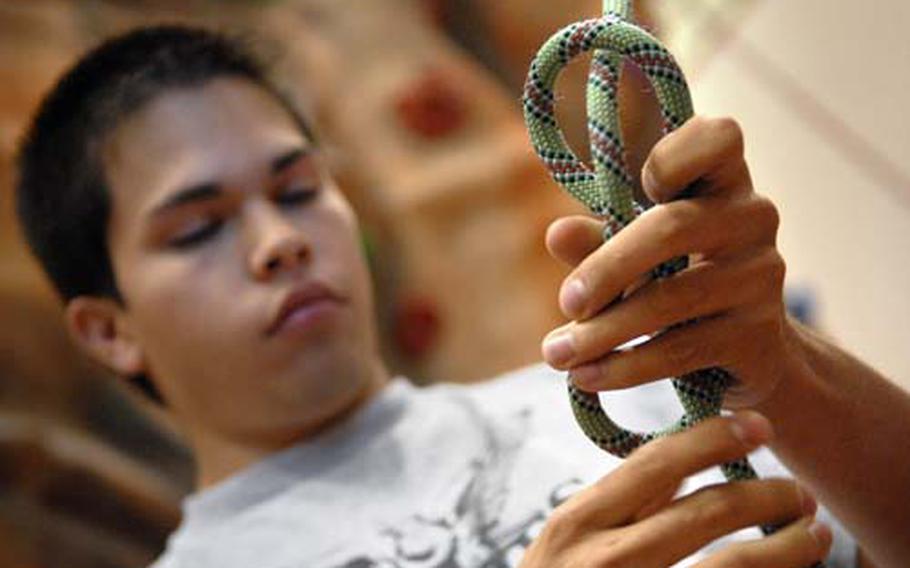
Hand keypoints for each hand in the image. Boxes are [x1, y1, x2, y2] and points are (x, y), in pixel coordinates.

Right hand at [520, 412, 830, 567]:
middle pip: (706, 512)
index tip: (757, 426)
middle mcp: (606, 560)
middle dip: (768, 495)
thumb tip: (682, 462)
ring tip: (815, 535)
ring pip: (732, 566)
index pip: (655, 463)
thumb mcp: (569, 538)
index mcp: (578, 522)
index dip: (713, 438)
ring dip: (787, 547)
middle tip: (800, 493)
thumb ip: (621, 501)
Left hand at [542, 115, 798, 407]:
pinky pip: (679, 351)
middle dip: (606, 269)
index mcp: (724, 182)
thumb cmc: (681, 280)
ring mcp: (762, 278)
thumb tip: (556, 233)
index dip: (673, 155)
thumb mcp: (638, 254)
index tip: (635, 186)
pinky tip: (586, 377)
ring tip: (556, 354)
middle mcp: (753, 219)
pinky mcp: (757, 336)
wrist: (752, 354)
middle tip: (565, 303)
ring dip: (604, 332)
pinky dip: (625, 367)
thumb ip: (599, 240)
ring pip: (671, 300)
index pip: (719, 137)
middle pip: (672, 228)